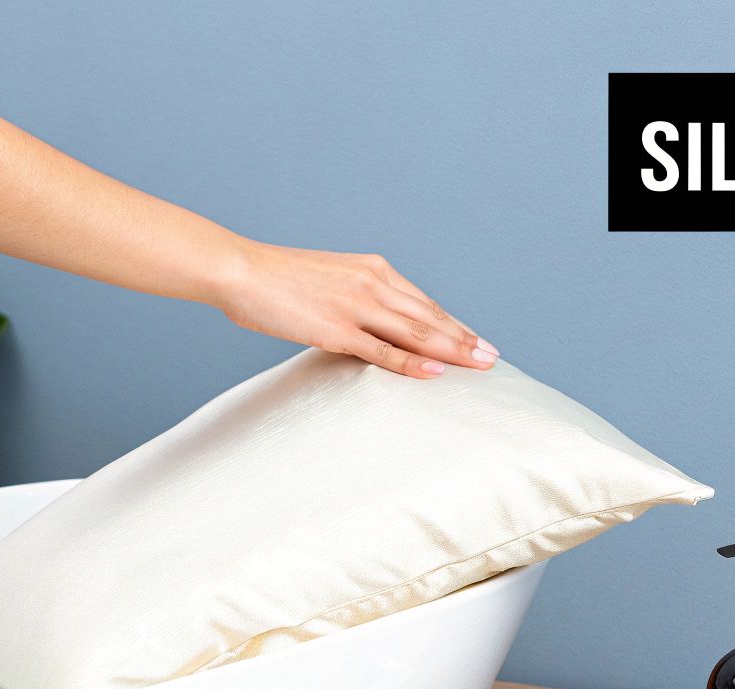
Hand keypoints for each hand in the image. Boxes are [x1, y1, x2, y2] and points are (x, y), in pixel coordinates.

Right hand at [213, 243, 495, 378]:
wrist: (241, 270)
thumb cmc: (275, 279)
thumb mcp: (327, 280)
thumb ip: (353, 298)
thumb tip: (367, 324)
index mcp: (372, 269)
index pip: (423, 302)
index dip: (452, 322)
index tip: (474, 338)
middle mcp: (373, 284)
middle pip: (430, 317)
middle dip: (465, 338)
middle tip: (493, 356)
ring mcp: (357, 307)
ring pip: (417, 332)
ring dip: (453, 350)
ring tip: (480, 366)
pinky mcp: (338, 329)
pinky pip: (384, 351)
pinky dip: (414, 363)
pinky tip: (436, 373)